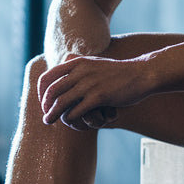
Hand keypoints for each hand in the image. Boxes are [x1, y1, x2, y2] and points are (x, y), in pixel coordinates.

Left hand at [37, 54, 154, 130]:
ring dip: (52, 115)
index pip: (47, 77)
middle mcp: (80, 71)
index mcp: (76, 62)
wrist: (141, 74)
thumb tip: (63, 64)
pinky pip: (76, 111)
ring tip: (48, 122)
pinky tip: (71, 122)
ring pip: (61, 103)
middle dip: (45, 106)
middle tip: (45, 115)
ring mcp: (89, 84)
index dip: (41, 92)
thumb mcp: (94, 62)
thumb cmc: (117, 72)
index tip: (43, 102)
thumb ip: (78, 66)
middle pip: (52, 92)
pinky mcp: (99, 97)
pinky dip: (70, 118)